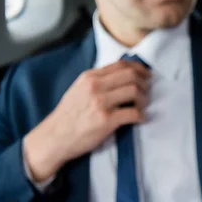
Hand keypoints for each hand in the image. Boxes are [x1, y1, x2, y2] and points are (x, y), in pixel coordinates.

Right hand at [24, 61, 150, 181]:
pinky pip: (133, 113)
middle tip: (146, 92)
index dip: (139, 69)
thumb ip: (97, 81)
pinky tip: (140, 119)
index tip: (146, 75)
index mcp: (90, 77)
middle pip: (131, 76)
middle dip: (144, 84)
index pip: (121, 65)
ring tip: (141, 107)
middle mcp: (95, 86)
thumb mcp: (79, 90)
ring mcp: (101, 103)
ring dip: (144, 99)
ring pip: (135, 92)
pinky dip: (141, 116)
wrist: (55, 137)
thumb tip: (121, 76)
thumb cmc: (69, 115)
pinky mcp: (106, 120)